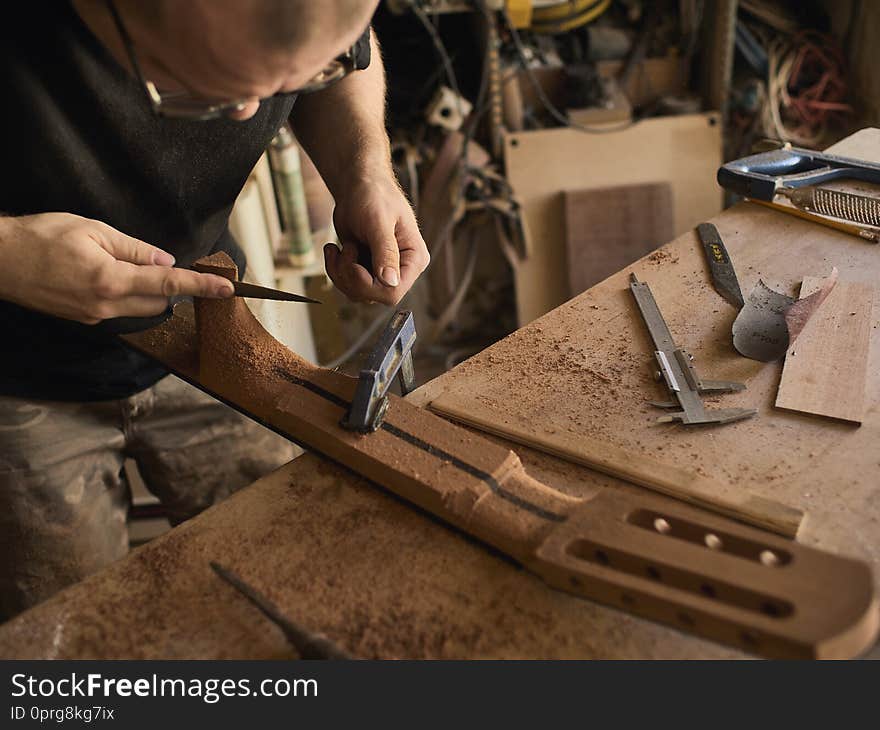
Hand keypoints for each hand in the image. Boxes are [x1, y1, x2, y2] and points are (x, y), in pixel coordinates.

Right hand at [0, 213, 233, 324]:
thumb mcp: (92, 231)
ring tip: (120, 265)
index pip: (169, 286)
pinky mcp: (84, 319)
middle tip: (159, 263)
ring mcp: (94, 317)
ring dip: (146, 292)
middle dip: (169, 287)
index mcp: (111, 280)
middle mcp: (105, 306)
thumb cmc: (40, 238)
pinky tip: (104, 275)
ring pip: (140, 309)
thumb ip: (134, 249)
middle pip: (159, 303)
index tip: (226, 289)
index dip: (201, 286)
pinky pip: (118, 310)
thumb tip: (165, 262)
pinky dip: (125, 295)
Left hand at [324, 177, 428, 305]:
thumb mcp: (378, 222)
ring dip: (340, 273)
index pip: (394, 292)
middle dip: (350, 277)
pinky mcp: (366, 270)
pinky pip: (347, 285)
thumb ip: (385, 252)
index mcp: (414, 259)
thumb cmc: (373, 196)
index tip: (353, 265)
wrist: (358, 186)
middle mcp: (401, 270)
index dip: (369, 285)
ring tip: (338, 248)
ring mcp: (383, 272)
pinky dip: (335, 270)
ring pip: (357, 293)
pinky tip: (335, 250)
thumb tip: (391, 282)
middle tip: (345, 249)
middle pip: (373, 296)